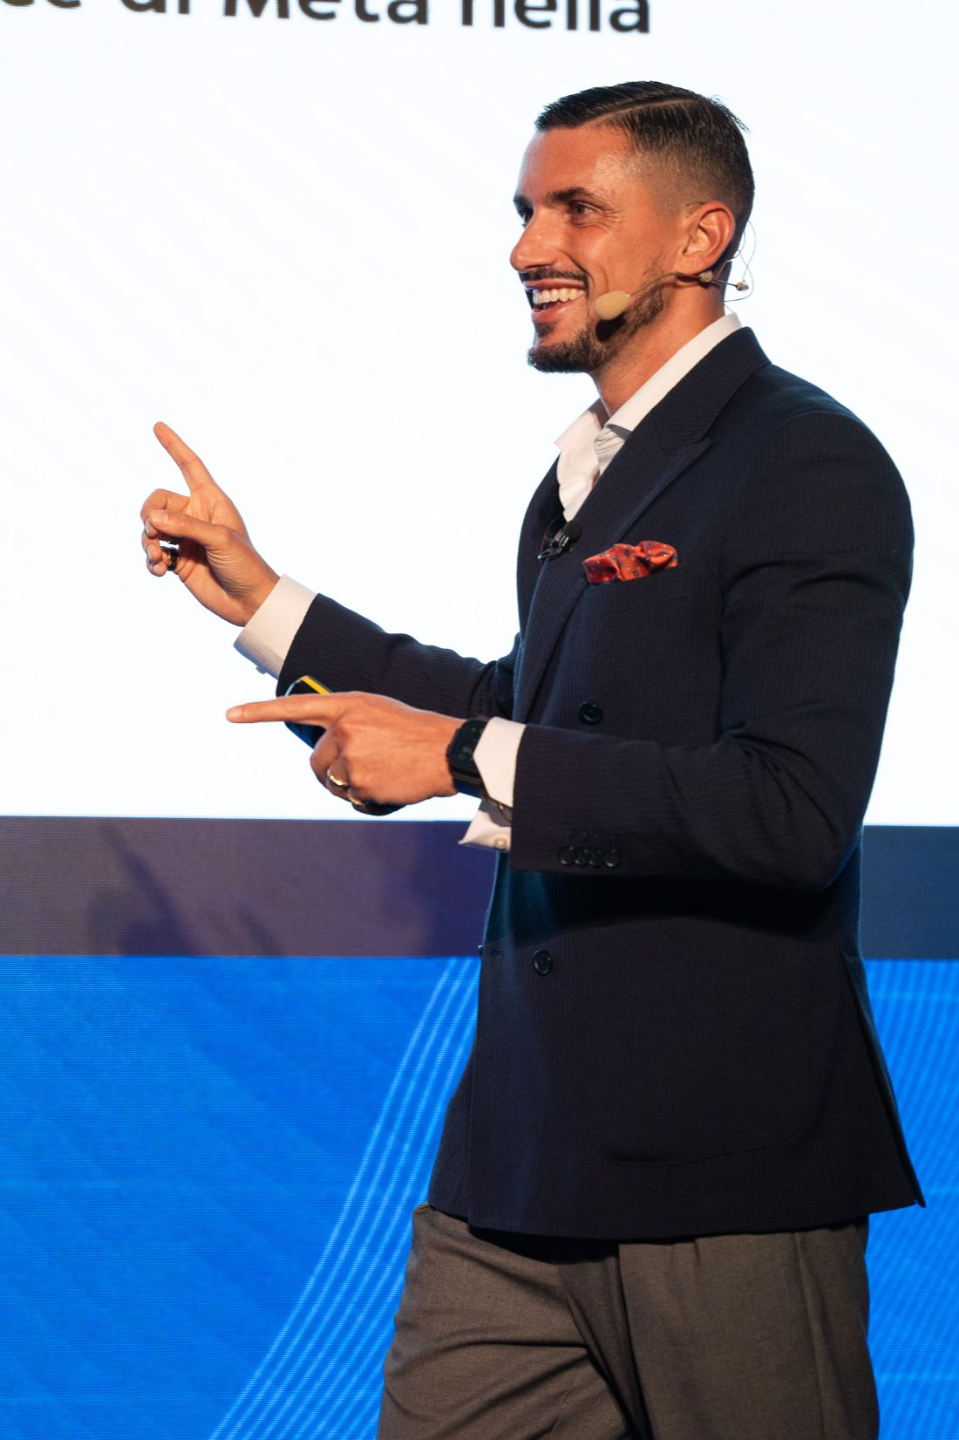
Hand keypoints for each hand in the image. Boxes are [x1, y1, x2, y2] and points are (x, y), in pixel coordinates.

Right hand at [141, 422, 279, 626]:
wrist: (249, 601)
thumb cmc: (245, 564)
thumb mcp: (219, 539)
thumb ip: (185, 526)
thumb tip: (151, 520)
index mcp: (211, 501)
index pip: (190, 465)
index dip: (174, 446)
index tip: (158, 426)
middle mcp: (196, 515)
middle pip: (157, 502)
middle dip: (149, 516)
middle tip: (154, 534)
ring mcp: (186, 538)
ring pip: (151, 529)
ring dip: (147, 542)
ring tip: (156, 559)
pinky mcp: (179, 561)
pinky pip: (154, 553)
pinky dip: (151, 561)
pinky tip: (159, 571)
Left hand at [226, 691, 461, 807]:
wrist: (448, 750)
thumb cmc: (416, 733)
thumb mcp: (378, 714)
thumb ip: (346, 725)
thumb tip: (324, 760)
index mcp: (348, 704)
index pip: (295, 707)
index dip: (259, 711)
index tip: (230, 715)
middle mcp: (343, 728)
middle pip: (315, 761)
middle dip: (331, 771)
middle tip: (364, 767)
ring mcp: (350, 756)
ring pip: (331, 782)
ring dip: (350, 786)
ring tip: (384, 773)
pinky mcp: (359, 782)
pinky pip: (351, 798)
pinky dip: (368, 799)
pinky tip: (391, 785)